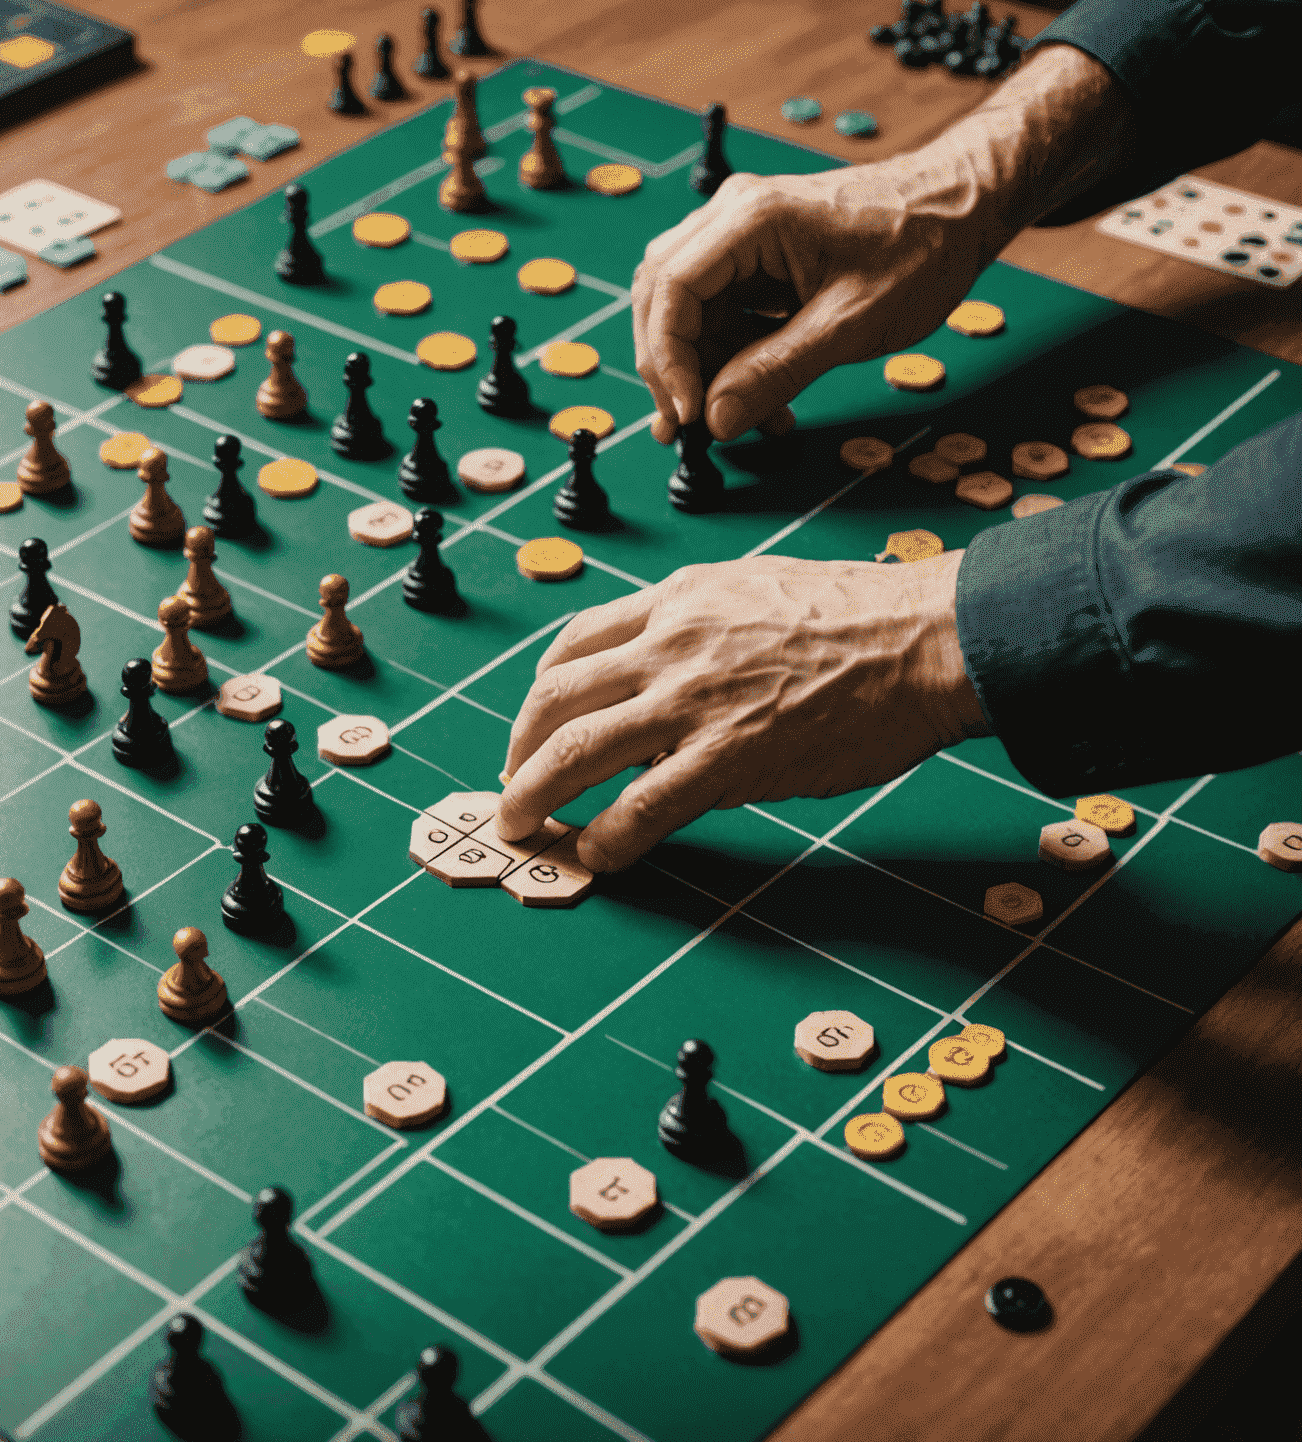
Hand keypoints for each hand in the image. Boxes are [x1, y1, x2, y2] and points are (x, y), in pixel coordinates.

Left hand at [496, 552, 989, 871]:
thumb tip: (674, 675)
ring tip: (521, 826)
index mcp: (679, 600)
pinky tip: (597, 856)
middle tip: (514, 783)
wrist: (931, 635)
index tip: (536, 724)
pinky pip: (641, 806)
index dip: (542, 692)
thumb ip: (704, 627)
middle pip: (556, 697)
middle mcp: (670, 643)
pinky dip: (606, 838)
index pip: (576, 643)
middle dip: (520, 747)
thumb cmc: (866, 616)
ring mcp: (694, 701)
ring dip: (534, 794)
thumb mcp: (759, 589)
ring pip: (576, 750)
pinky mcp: (728, 756)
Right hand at [632, 45, 1133, 444]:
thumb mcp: (851, 323)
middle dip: (670, 369)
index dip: (668, 358)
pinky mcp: (757, 259)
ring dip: (700, 371)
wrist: (962, 208)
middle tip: (686, 428)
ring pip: (686, 310)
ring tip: (735, 421)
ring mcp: (742, 236)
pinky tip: (754, 398)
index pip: (671, 287)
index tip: (689, 413)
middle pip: (662, 296)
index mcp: (752, 218)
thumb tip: (717, 421)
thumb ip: (777, 372)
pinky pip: (720, 313)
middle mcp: (734, 217)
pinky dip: (727, 360)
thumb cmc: (922, 248)